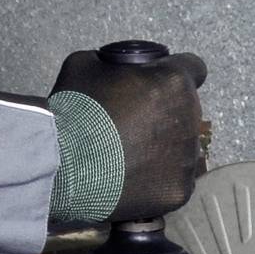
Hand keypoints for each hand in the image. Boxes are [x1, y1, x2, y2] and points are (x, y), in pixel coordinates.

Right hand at [46, 44, 206, 228]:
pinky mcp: (179, 191)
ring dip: (163, 148)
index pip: (194, 68)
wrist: (60, 165)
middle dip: (166, 113)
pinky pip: (174, 179)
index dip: (172, 74)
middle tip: (133, 124)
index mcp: (174, 81)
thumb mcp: (86, 64)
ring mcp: (186, 159)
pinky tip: (131, 178)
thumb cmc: (74, 110)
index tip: (156, 84)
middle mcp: (190, 118)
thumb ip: (113, 62)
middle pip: (187, 110)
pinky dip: (156, 180)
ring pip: (182, 148)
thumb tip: (116, 69)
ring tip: (128, 156)